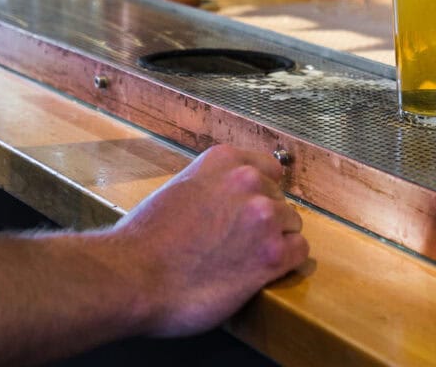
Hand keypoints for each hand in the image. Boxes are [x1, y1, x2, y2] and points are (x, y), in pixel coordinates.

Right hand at [110, 144, 307, 337]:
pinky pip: (300, 252)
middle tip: (239, 243)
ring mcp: (263, 215)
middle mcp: (248, 179)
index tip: (249, 210)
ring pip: (292, 224)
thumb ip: (212, 185)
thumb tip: (227, 198)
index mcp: (224, 159)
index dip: (260, 193)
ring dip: (276, 241)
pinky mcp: (272, 253)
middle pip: (279, 199)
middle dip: (265, 220)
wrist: (135, 275)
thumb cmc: (146, 238)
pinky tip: (264, 272)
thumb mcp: (180, 188)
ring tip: (246, 260)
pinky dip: (286, 264)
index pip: (268, 168)